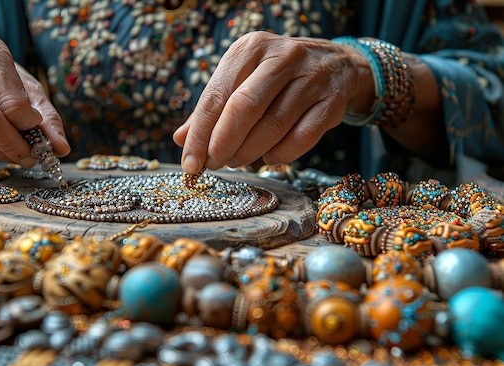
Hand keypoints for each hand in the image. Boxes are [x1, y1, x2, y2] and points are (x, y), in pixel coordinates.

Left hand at [173, 31, 373, 173]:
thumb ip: (212, 108)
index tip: (190, 164)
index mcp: (251, 48)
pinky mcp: (332, 101)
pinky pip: (302, 138)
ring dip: (249, 153)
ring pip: (273, 126)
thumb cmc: (276, 77)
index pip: (216, 95)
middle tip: (214, 165)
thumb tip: (181, 140)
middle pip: (244, 109)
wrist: (335, 64)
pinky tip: (269, 158)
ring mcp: (311, 77)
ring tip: (237, 161)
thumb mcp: (242, 79)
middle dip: (223, 144)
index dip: (200, 134)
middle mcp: (282, 57)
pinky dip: (280, 155)